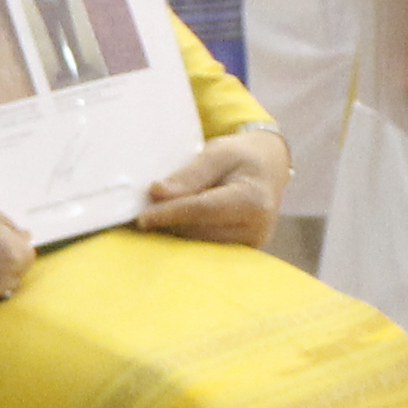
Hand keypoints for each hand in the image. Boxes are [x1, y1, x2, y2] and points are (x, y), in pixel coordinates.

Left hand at [133, 126, 287, 244]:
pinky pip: (204, 248)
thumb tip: (157, 193)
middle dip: (168, 224)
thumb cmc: (241, 157)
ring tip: (154, 218)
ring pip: (198, 244)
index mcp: (253, 201)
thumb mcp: (217, 153)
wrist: (267, 168)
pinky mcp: (240, 253)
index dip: (169, 214)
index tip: (142, 217)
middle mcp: (256, 229)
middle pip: (198, 231)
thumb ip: (189, 175)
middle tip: (140, 215)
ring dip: (173, 233)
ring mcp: (249, 246)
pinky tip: (170, 227)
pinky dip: (185, 237)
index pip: (202, 210)